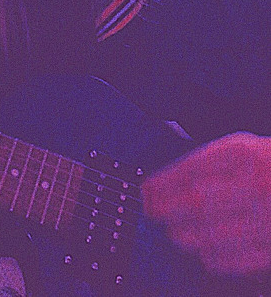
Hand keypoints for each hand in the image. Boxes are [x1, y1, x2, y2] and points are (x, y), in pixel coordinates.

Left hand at [141, 132, 270, 275]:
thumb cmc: (270, 164)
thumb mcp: (244, 147)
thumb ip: (210, 160)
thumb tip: (171, 180)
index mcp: (245, 155)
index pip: (192, 169)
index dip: (163, 182)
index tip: (147, 188)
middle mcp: (257, 185)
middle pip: (198, 202)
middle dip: (166, 209)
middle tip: (151, 210)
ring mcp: (268, 217)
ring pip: (214, 234)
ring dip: (184, 234)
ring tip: (172, 230)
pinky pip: (238, 258)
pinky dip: (214, 256)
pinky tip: (202, 250)